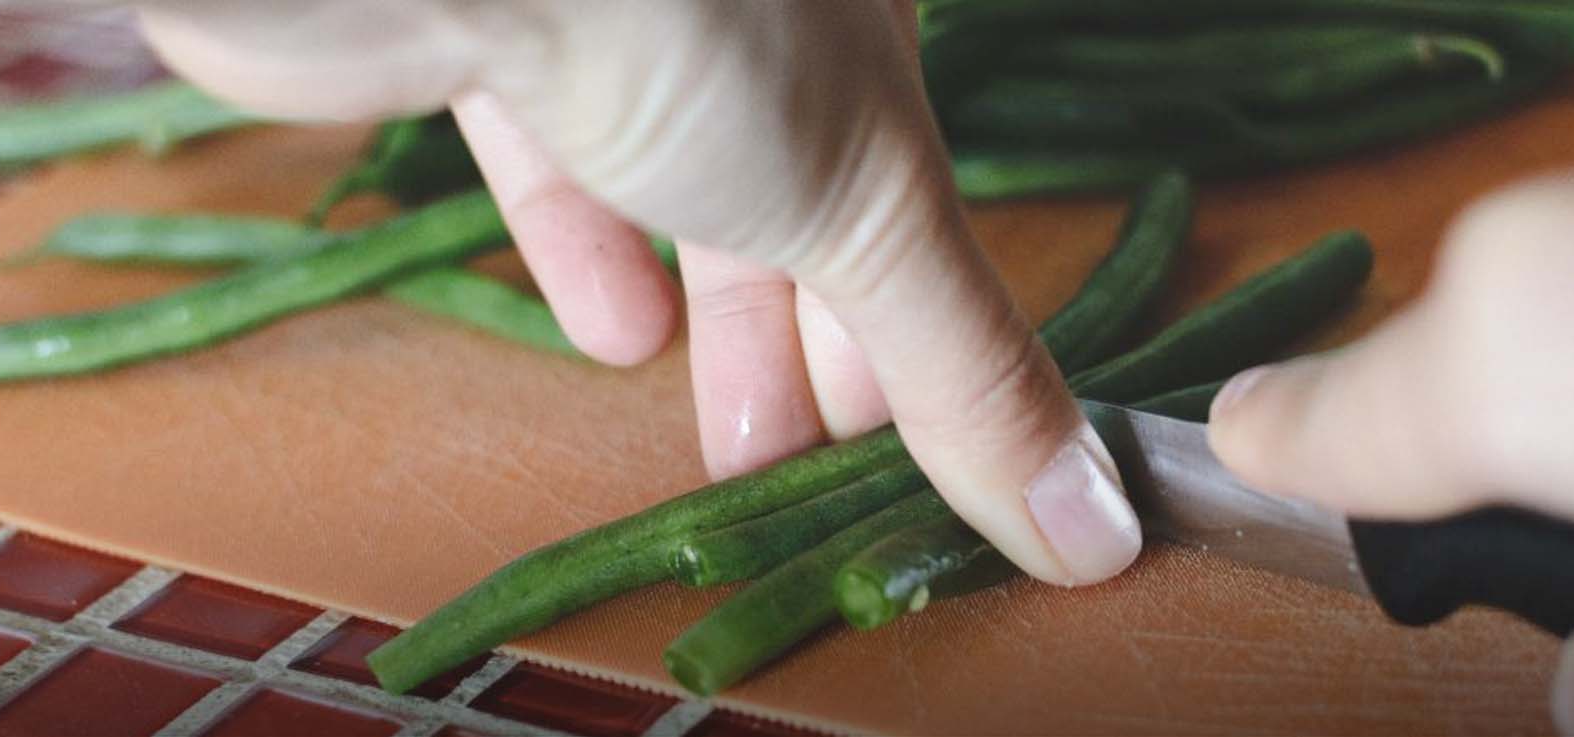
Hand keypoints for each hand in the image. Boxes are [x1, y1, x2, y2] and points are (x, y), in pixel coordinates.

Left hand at [134, 0, 1139, 585]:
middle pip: (803, 197)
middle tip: (816, 472)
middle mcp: (753, 9)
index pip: (914, 192)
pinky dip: (588, 242)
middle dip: (816, 347)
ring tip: (732, 443)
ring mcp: (615, 14)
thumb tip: (1094, 531)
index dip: (921, 329)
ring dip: (717, 319)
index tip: (914, 449)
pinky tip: (614, 334)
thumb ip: (969, 373)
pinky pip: (547, 141)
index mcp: (864, 18)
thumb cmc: (703, 25)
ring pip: (683, 177)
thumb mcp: (874, 211)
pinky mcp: (479, 29)